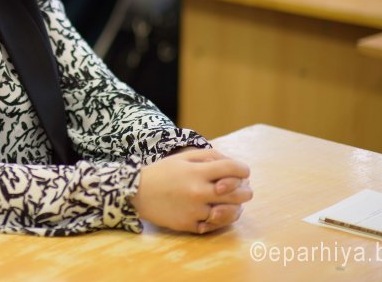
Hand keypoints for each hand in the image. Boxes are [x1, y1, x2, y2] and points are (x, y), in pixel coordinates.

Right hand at [129, 149, 252, 233]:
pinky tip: (213, 213)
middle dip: (245, 190)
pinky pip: (214, 226)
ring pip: (231, 213)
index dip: (243, 169)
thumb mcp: (183, 157)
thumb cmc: (162, 172)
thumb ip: (209, 156)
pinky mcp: (190, 225)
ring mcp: (195, 211)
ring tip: (231, 203)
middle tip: (244, 189)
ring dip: (236, 207)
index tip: (243, 172)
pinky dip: (217, 220)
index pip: (233, 169)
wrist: (136, 193)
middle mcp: (198, 192)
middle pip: (238, 194)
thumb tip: (233, 162)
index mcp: (197, 172)